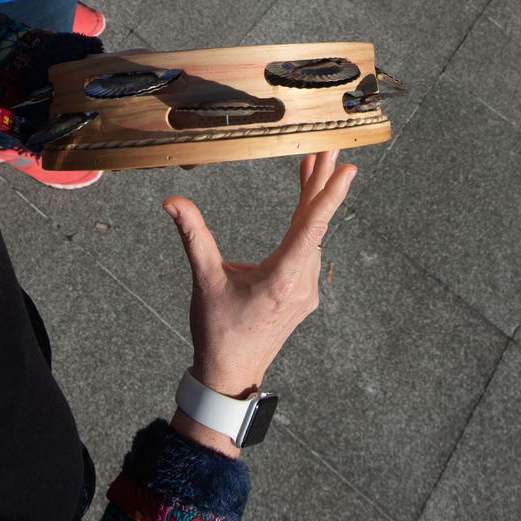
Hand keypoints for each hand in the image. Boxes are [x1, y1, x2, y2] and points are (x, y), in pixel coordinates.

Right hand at [165, 151, 355, 394]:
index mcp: (282, 278)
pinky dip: (307, 224)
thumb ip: (194, 237)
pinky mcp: (302, 294)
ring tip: (315, 163)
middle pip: (314, 224)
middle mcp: (301, 283)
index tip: (347, 168)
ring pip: (312, 236)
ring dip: (314, 200)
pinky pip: (308, 251)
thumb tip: (173, 201)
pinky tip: (305, 206)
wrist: (231, 374)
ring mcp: (306, 290)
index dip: (328, 194)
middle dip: (321, 182)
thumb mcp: (205, 281)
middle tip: (330, 146)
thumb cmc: (218, 332)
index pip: (310, 226)